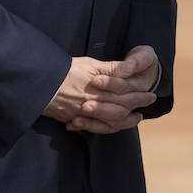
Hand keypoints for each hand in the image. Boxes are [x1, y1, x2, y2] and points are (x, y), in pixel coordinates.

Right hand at [44, 48, 158, 133]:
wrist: (40, 83)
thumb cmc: (66, 70)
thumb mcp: (90, 64)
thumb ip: (110, 69)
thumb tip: (127, 70)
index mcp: (99, 88)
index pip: (126, 94)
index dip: (140, 95)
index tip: (151, 93)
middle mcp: (94, 103)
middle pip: (121, 109)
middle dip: (137, 106)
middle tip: (149, 103)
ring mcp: (84, 114)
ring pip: (110, 122)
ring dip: (125, 122)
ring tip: (136, 118)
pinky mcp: (75, 119)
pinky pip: (94, 128)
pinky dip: (106, 128)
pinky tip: (114, 126)